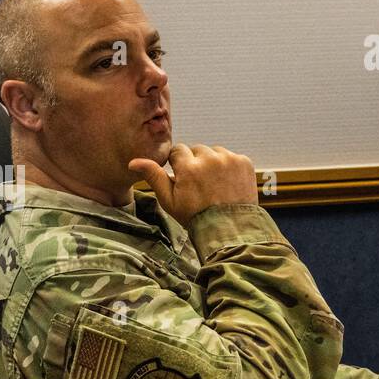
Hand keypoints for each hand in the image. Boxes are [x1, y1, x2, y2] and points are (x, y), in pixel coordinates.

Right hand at [129, 143, 257, 225]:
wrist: (229, 229)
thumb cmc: (195, 217)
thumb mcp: (169, 200)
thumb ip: (153, 176)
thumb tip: (133, 162)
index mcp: (189, 167)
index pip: (178, 151)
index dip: (178, 165)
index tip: (183, 179)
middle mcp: (210, 158)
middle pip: (197, 150)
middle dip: (195, 163)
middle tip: (199, 184)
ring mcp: (229, 159)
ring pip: (214, 152)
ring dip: (212, 163)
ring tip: (214, 184)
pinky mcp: (244, 162)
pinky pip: (231, 157)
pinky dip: (229, 167)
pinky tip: (226, 184)